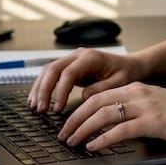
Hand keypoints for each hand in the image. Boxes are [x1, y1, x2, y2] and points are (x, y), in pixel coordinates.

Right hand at [27, 48, 145, 113]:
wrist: (130, 65)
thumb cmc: (126, 73)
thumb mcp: (120, 82)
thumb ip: (102, 88)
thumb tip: (85, 97)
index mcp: (91, 57)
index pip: (68, 72)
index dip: (60, 91)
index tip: (57, 108)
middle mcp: (79, 55)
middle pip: (53, 69)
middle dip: (44, 90)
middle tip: (40, 109)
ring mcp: (72, 59)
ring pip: (48, 70)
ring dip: (39, 88)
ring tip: (35, 106)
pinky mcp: (70, 66)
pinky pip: (51, 74)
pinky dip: (43, 86)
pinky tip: (38, 99)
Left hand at [57, 83, 165, 151]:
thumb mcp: (155, 105)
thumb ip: (135, 109)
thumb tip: (113, 123)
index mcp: (135, 88)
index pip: (98, 96)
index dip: (79, 109)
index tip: (68, 122)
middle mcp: (137, 93)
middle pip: (94, 103)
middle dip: (74, 119)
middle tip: (63, 133)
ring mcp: (144, 106)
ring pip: (103, 115)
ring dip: (82, 129)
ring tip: (72, 141)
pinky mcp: (151, 122)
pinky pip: (120, 130)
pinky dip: (102, 138)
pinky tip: (93, 146)